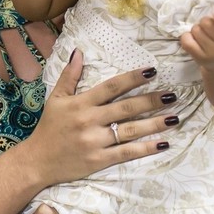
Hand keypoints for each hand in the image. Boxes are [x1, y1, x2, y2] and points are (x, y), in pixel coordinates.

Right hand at [25, 51, 175, 185]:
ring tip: (175, 117)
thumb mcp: (56, 99)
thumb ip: (69, 76)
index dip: (132, 79)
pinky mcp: (99, 160)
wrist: (38, 161)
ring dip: (154, 124)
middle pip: (126, 108)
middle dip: (151, 100)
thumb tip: (79, 52)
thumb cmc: (49, 127)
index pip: (111, 87)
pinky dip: (146, 148)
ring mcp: (95, 141)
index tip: (152, 71)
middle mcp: (89, 120)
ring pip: (130, 130)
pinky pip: (127, 153)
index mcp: (80, 103)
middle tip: (173, 95)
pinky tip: (163, 143)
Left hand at [180, 2, 213, 69]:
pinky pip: (186, 40)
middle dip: (206, 21)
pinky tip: (193, 38)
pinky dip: (186, 36)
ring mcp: (212, 54)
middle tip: (209, 26)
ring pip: (196, 30)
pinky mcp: (199, 58)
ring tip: (203, 33)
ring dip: (196, 28)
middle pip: (207, 23)